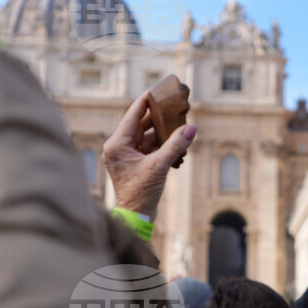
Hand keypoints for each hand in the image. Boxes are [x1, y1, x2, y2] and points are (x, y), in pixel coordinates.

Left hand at [102, 92, 196, 218]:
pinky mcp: (135, 163)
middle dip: (157, 116)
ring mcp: (126, 155)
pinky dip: (162, 144)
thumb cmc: (140, 193)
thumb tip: (191, 129)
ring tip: (178, 121)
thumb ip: (175, 145)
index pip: (132, 115)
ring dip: (162, 131)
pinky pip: (149, 147)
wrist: (136, 217)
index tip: (156, 89)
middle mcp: (119, 147)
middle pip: (140, 124)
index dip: (145, 101)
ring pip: (146, 136)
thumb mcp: (159, 166)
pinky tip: (177, 141)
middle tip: (172, 103)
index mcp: (117, 144)